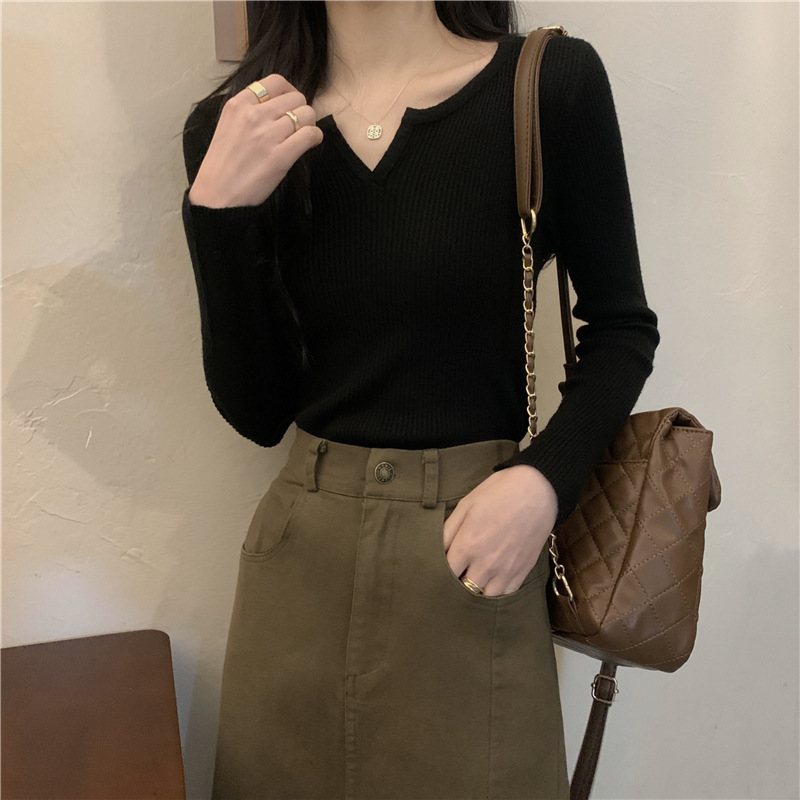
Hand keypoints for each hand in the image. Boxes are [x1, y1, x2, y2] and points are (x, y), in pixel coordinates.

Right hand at [188, 74, 324, 207]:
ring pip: (307, 114)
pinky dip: (315, 138)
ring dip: (310, 125)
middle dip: (301, 111)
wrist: (216, 196)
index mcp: (238, 104)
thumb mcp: (229, 126)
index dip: (290, 93)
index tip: (290, 106)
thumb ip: (250, 112)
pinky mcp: (280, 156)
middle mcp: (253, 115)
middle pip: (296, 97)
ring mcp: (267, 135)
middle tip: (298, 126)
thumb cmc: (223, 165)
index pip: (276, 82)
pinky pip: (310, 135)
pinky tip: (310, 145)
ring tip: (303, 137)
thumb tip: (279, 107)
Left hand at [443, 464, 557, 596]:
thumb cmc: (499, 492)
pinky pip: (506, 593)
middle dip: (459, 580)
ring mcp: (506, 570)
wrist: (538, 490)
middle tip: (459, 570)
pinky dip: (498, 589)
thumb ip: (449, 530)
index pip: (447, 573)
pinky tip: (494, 578)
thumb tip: (438, 549)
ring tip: (476, 575)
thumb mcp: (467, 504)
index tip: (444, 564)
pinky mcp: (523, 571)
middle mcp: (485, 564)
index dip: (442, 570)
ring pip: (485, 595)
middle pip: (464, 588)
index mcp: (468, 545)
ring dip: (478, 588)